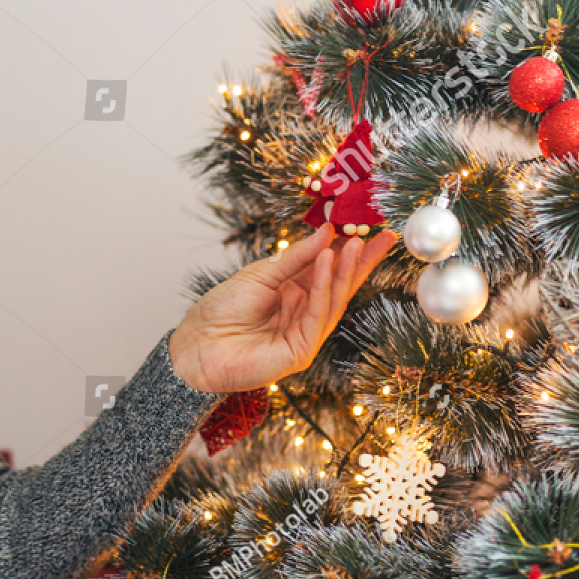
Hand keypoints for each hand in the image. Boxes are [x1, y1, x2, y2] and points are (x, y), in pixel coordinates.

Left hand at [168, 223, 396, 392]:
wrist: (196, 347)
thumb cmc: (220, 312)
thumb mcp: (259, 274)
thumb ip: (295, 257)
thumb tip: (328, 233)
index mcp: (293, 292)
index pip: (328, 269)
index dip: (350, 251)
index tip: (370, 227)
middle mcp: (303, 313)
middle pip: (339, 285)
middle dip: (361, 261)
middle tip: (382, 236)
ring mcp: (304, 334)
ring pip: (332, 299)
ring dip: (346, 270)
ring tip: (356, 242)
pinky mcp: (301, 351)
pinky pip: (317, 315)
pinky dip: (323, 288)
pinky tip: (329, 263)